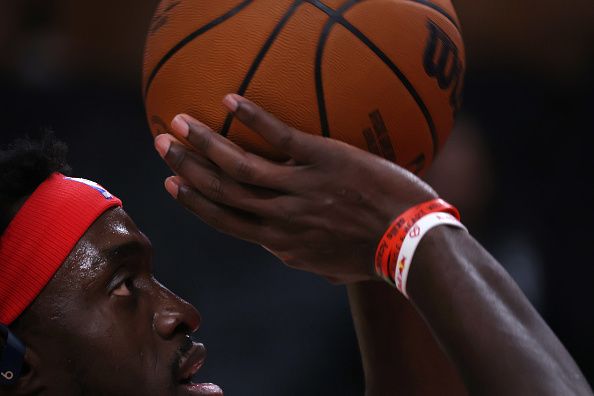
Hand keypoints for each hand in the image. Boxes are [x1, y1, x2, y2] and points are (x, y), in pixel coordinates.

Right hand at [154, 94, 436, 283]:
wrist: (413, 243)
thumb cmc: (374, 256)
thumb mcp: (328, 266)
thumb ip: (299, 255)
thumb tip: (284, 247)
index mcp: (281, 244)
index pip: (225, 220)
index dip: (195, 202)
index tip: (172, 184)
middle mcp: (282, 219)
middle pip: (222, 192)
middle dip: (187, 168)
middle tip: (161, 145)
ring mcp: (301, 189)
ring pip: (239, 167)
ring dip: (205, 143)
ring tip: (179, 122)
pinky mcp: (324, 161)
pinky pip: (280, 137)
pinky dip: (252, 118)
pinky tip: (230, 99)